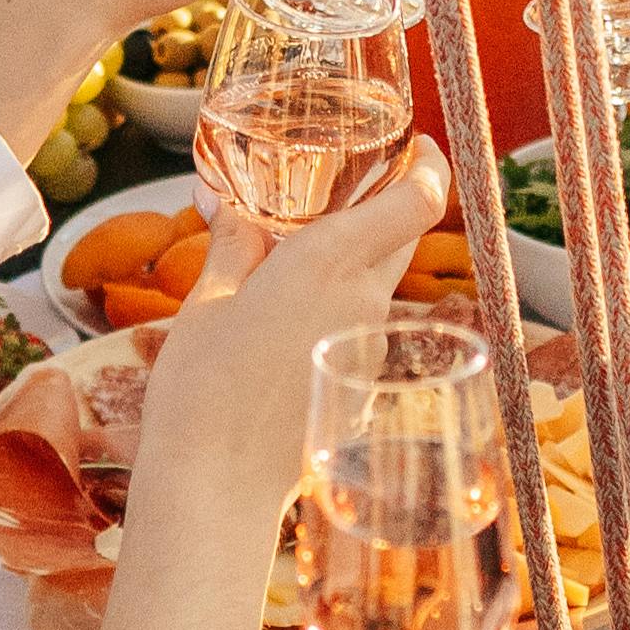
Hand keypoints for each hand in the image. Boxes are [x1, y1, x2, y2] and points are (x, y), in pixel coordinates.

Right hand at [131, 151, 447, 485]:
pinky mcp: (361, 386)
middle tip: (344, 188)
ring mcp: (368, 347)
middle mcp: (362, 299)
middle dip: (385, 206)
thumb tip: (230, 204)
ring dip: (354, 261)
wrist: (215, 485)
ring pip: (379, 283)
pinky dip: (339, 307)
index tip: (416, 145)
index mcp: (327, 261)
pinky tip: (290, 318)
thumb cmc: (201, 388)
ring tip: (295, 257)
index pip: (418, 200)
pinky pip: (360, 326)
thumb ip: (234, 245)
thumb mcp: (208, 302)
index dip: (428, 165)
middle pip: (402, 236)